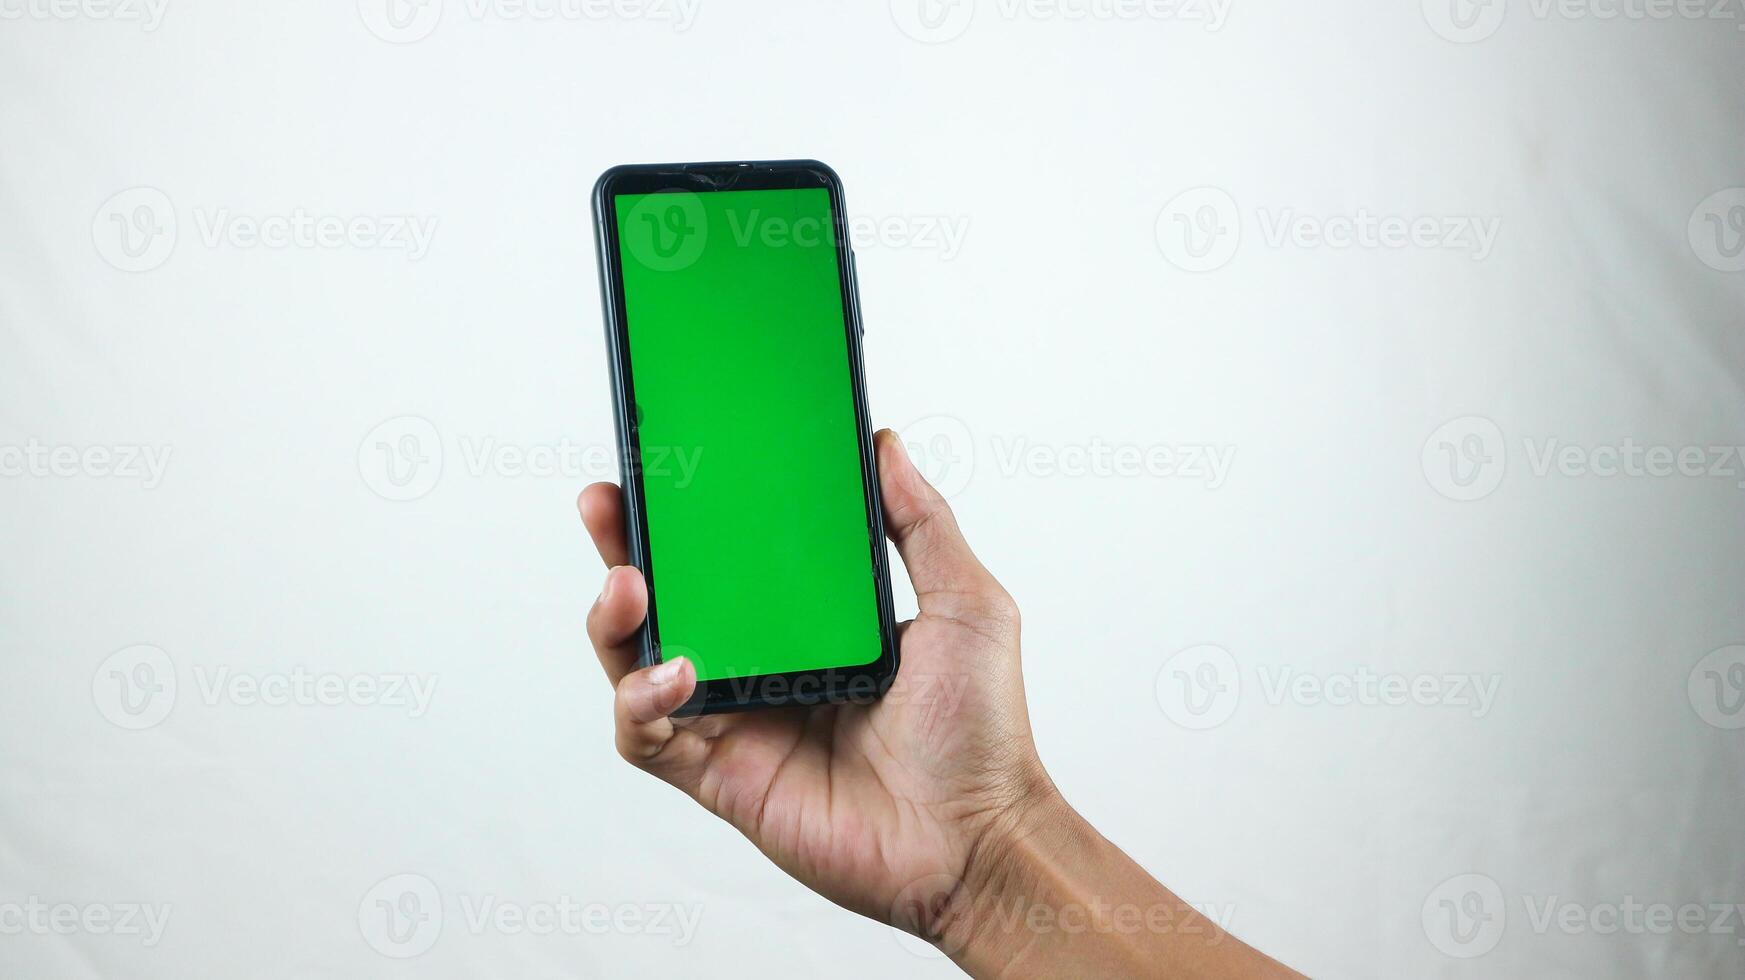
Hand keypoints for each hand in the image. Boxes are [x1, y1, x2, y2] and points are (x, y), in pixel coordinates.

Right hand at [576, 428, 1055, 940]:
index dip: (690, 516)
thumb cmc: (981, 732)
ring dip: (616, 622)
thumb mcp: (964, 603)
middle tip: (606, 503)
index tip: (667, 463)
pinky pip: (647, 737)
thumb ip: (922, 523)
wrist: (977, 839)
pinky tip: (677, 674)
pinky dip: (641, 701)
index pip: (730, 557)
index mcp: (808, 622)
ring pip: (637, 664)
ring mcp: (735, 722)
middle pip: (668, 601)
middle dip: (623, 549)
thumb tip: (883, 444)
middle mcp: (762, 666)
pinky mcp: (720, 777)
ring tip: (630, 585)